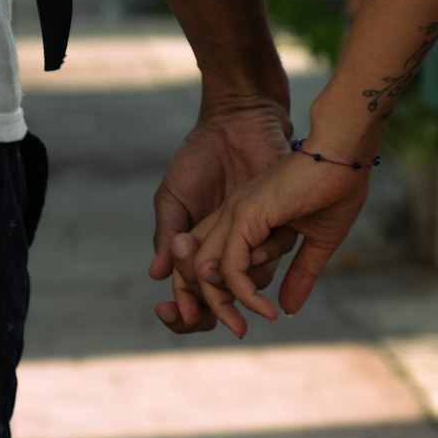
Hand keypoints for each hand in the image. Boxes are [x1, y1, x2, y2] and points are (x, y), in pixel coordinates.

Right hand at [150, 98, 294, 332]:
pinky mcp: (282, 226)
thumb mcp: (174, 195)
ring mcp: (257, 241)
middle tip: (192, 315)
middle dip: (207, 312)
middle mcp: (230, 251)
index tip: (166, 311)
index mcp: (200, 248)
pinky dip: (258, 261)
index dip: (180, 308)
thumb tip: (156, 274)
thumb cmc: (200, 157)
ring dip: (231, 286)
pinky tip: (248, 252)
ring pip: (248, 284)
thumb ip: (167, 232)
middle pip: (221, 301)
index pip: (191, 292)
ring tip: (215, 272)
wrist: (238, 123)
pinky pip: (273, 257)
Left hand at [178, 152, 372, 337]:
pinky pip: (231, 267)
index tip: (239, 323)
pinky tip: (265, 310)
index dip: (214, 294)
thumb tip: (287, 310)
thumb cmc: (337, 188)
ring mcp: (235, 215)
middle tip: (237, 331)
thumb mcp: (318, 243)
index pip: (210, 261)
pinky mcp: (246, 217)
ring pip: (206, 271)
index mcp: (243, 219)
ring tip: (244, 328)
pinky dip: (243, 293)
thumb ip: (300, 275)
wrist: (345, 153)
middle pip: (195, 269)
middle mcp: (231, 216)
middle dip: (205, 306)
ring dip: (222, 306)